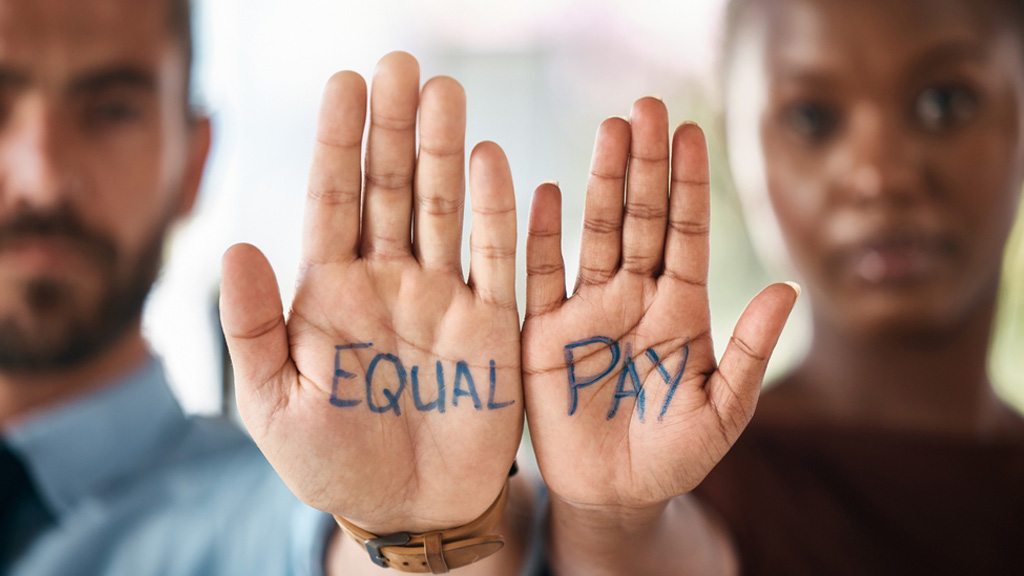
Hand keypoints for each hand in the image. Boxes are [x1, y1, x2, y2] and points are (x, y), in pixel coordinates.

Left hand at [220, 52, 522, 534]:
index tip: (344, 83)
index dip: (338, 143)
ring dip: (445, 151)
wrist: (410, 510)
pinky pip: (494, 259)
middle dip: (394, 127)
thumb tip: (235, 244)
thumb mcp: (274, 406)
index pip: (333, 200)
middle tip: (401, 64)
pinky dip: (496, 213)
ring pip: (441, 208)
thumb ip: (253, 328)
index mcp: (329, 292)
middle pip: (390, 188)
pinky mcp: (490, 324)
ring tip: (445, 90)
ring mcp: (441, 296)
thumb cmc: (334, 463)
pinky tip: (492, 160)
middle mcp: (387, 280)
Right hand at [523, 98, 797, 512]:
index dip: (689, 186)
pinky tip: (546, 194)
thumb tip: (789, 289)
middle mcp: (635, 299)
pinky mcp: (545, 334)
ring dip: (602, 183)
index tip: (692, 133)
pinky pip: (541, 278)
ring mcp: (588, 312)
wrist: (615, 497)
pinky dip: (541, 238)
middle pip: (642, 219)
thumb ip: (749, 353)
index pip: (686, 235)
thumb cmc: (675, 456)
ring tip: (610, 131)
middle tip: (648, 106)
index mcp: (681, 311)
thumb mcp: (722, 412)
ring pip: (596, 234)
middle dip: (646, 164)